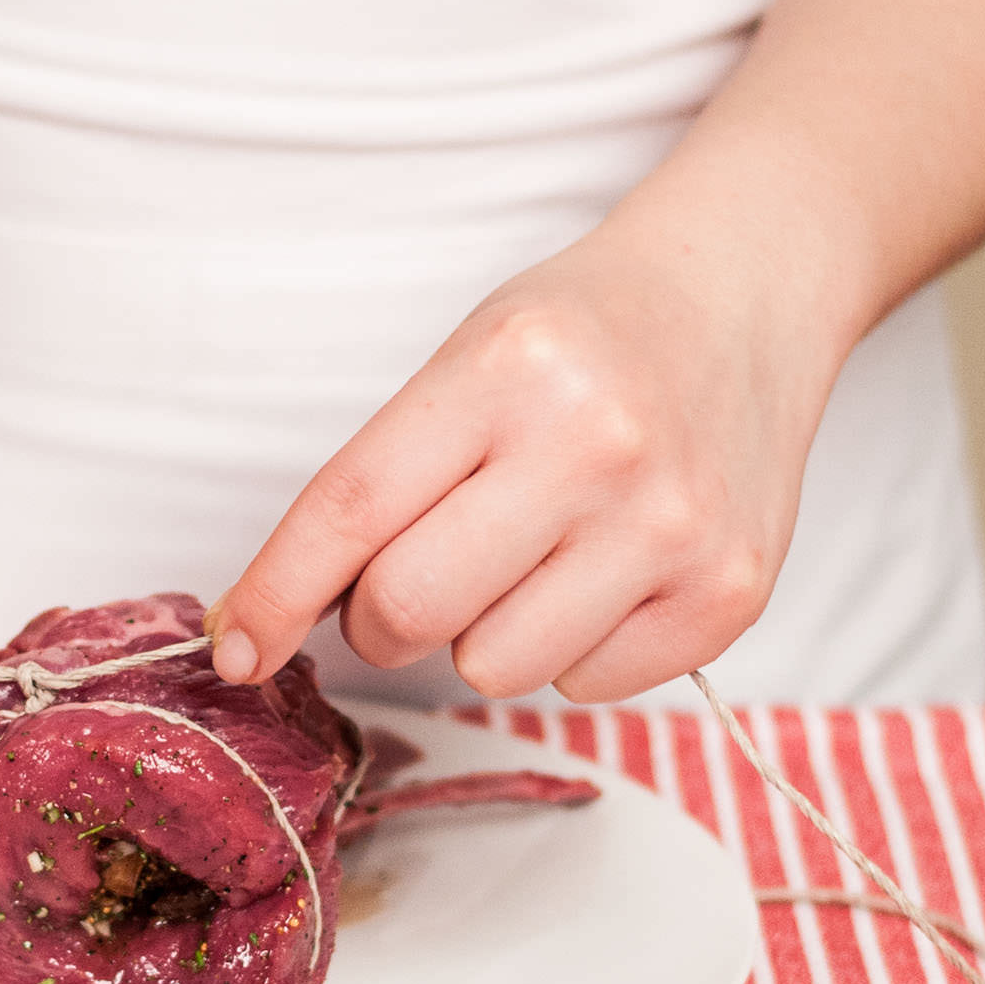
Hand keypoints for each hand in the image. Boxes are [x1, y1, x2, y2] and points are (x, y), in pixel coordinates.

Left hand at [206, 227, 845, 702]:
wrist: (748, 295)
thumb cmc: (585, 336)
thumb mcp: (469, 359)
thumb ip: (382, 480)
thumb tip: (277, 622)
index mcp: (510, 369)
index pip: (350, 510)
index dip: (274, 594)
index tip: (236, 646)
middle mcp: (598, 446)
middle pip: (409, 614)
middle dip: (380, 618)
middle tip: (414, 573)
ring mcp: (673, 527)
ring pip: (493, 670)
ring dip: (481, 634)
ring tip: (531, 556)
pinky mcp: (729, 595)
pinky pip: (585, 688)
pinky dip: (571, 648)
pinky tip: (605, 570)